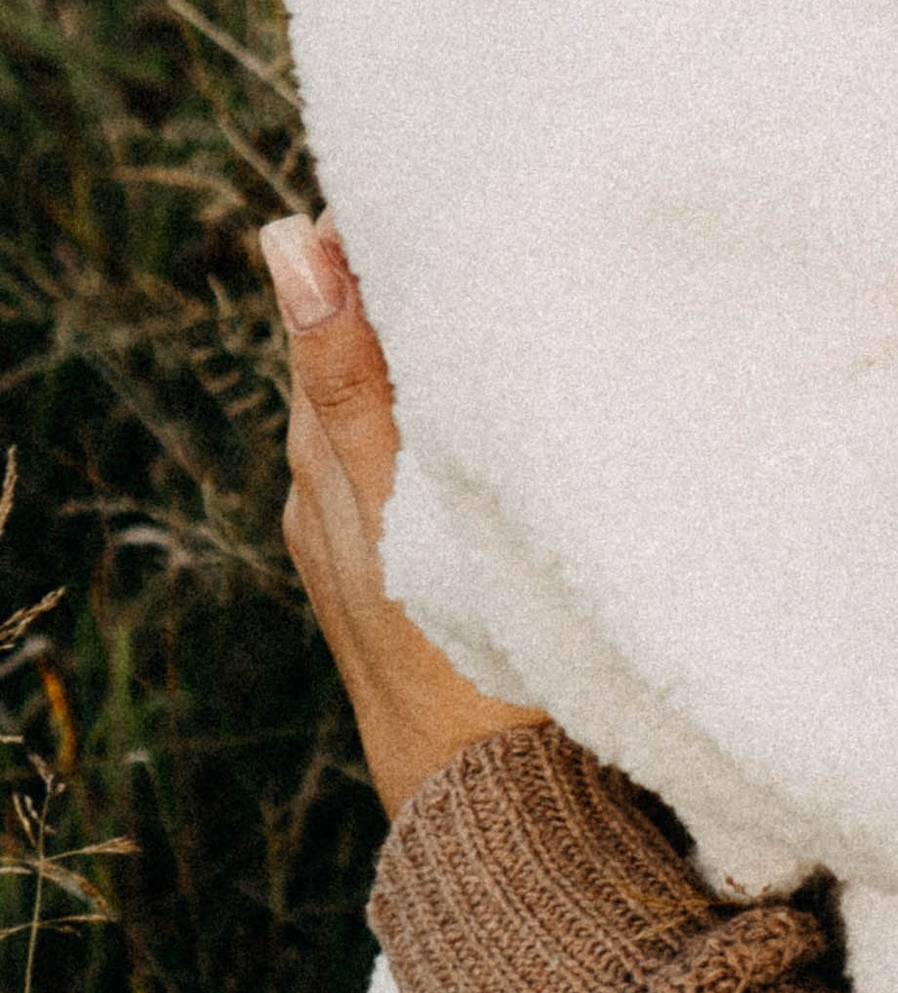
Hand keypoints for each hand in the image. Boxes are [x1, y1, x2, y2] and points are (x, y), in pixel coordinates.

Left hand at [265, 214, 546, 817]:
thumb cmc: (451, 659)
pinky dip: (466, 415)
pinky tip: (518, 403)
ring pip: (406, 407)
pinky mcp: (428, 572)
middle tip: (498, 212)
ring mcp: (383, 538)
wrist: (498, 814)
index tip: (441, 178)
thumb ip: (348, 373)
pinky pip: (435, 461)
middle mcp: (338, 494)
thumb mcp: (398, 498)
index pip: (331, 312)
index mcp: (324, 463)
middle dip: (416, 287)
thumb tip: (284, 238)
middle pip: (367, 353)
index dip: (372, 245)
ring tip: (517, 285)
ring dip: (449, 351)